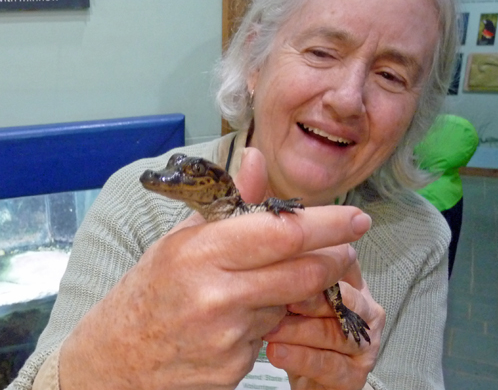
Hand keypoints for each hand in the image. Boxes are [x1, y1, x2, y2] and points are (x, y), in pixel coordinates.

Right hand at [59, 148, 371, 389]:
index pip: (281, 233)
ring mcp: (227, 338)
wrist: (114, 361)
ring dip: (292, 292)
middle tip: (346, 248)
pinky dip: (269, 321)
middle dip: (335, 258)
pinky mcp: (234, 370)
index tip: (355, 217)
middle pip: (302, 272)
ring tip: (260, 285)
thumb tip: (257, 157)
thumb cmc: (147, 292)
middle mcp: (216, 295)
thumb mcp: (179, 240)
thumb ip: (228, 201)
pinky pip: (271, 336)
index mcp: (199, 253)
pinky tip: (240, 319)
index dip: (327, 224)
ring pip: (289, 305)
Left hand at [263, 256, 385, 389]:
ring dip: (299, 331)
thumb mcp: (297, 296)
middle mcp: (367, 311)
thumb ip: (295, 273)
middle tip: (278, 299)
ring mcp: (365, 344)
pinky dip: (301, 359)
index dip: (315, 265)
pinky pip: (330, 365)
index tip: (285, 265)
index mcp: (355, 284)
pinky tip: (277, 353)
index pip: (343, 266)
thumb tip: (276, 254)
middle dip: (308, 299)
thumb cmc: (301, 326)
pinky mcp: (356, 375)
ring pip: (335, 334)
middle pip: (343, 300)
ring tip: (270, 330)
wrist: (307, 373)